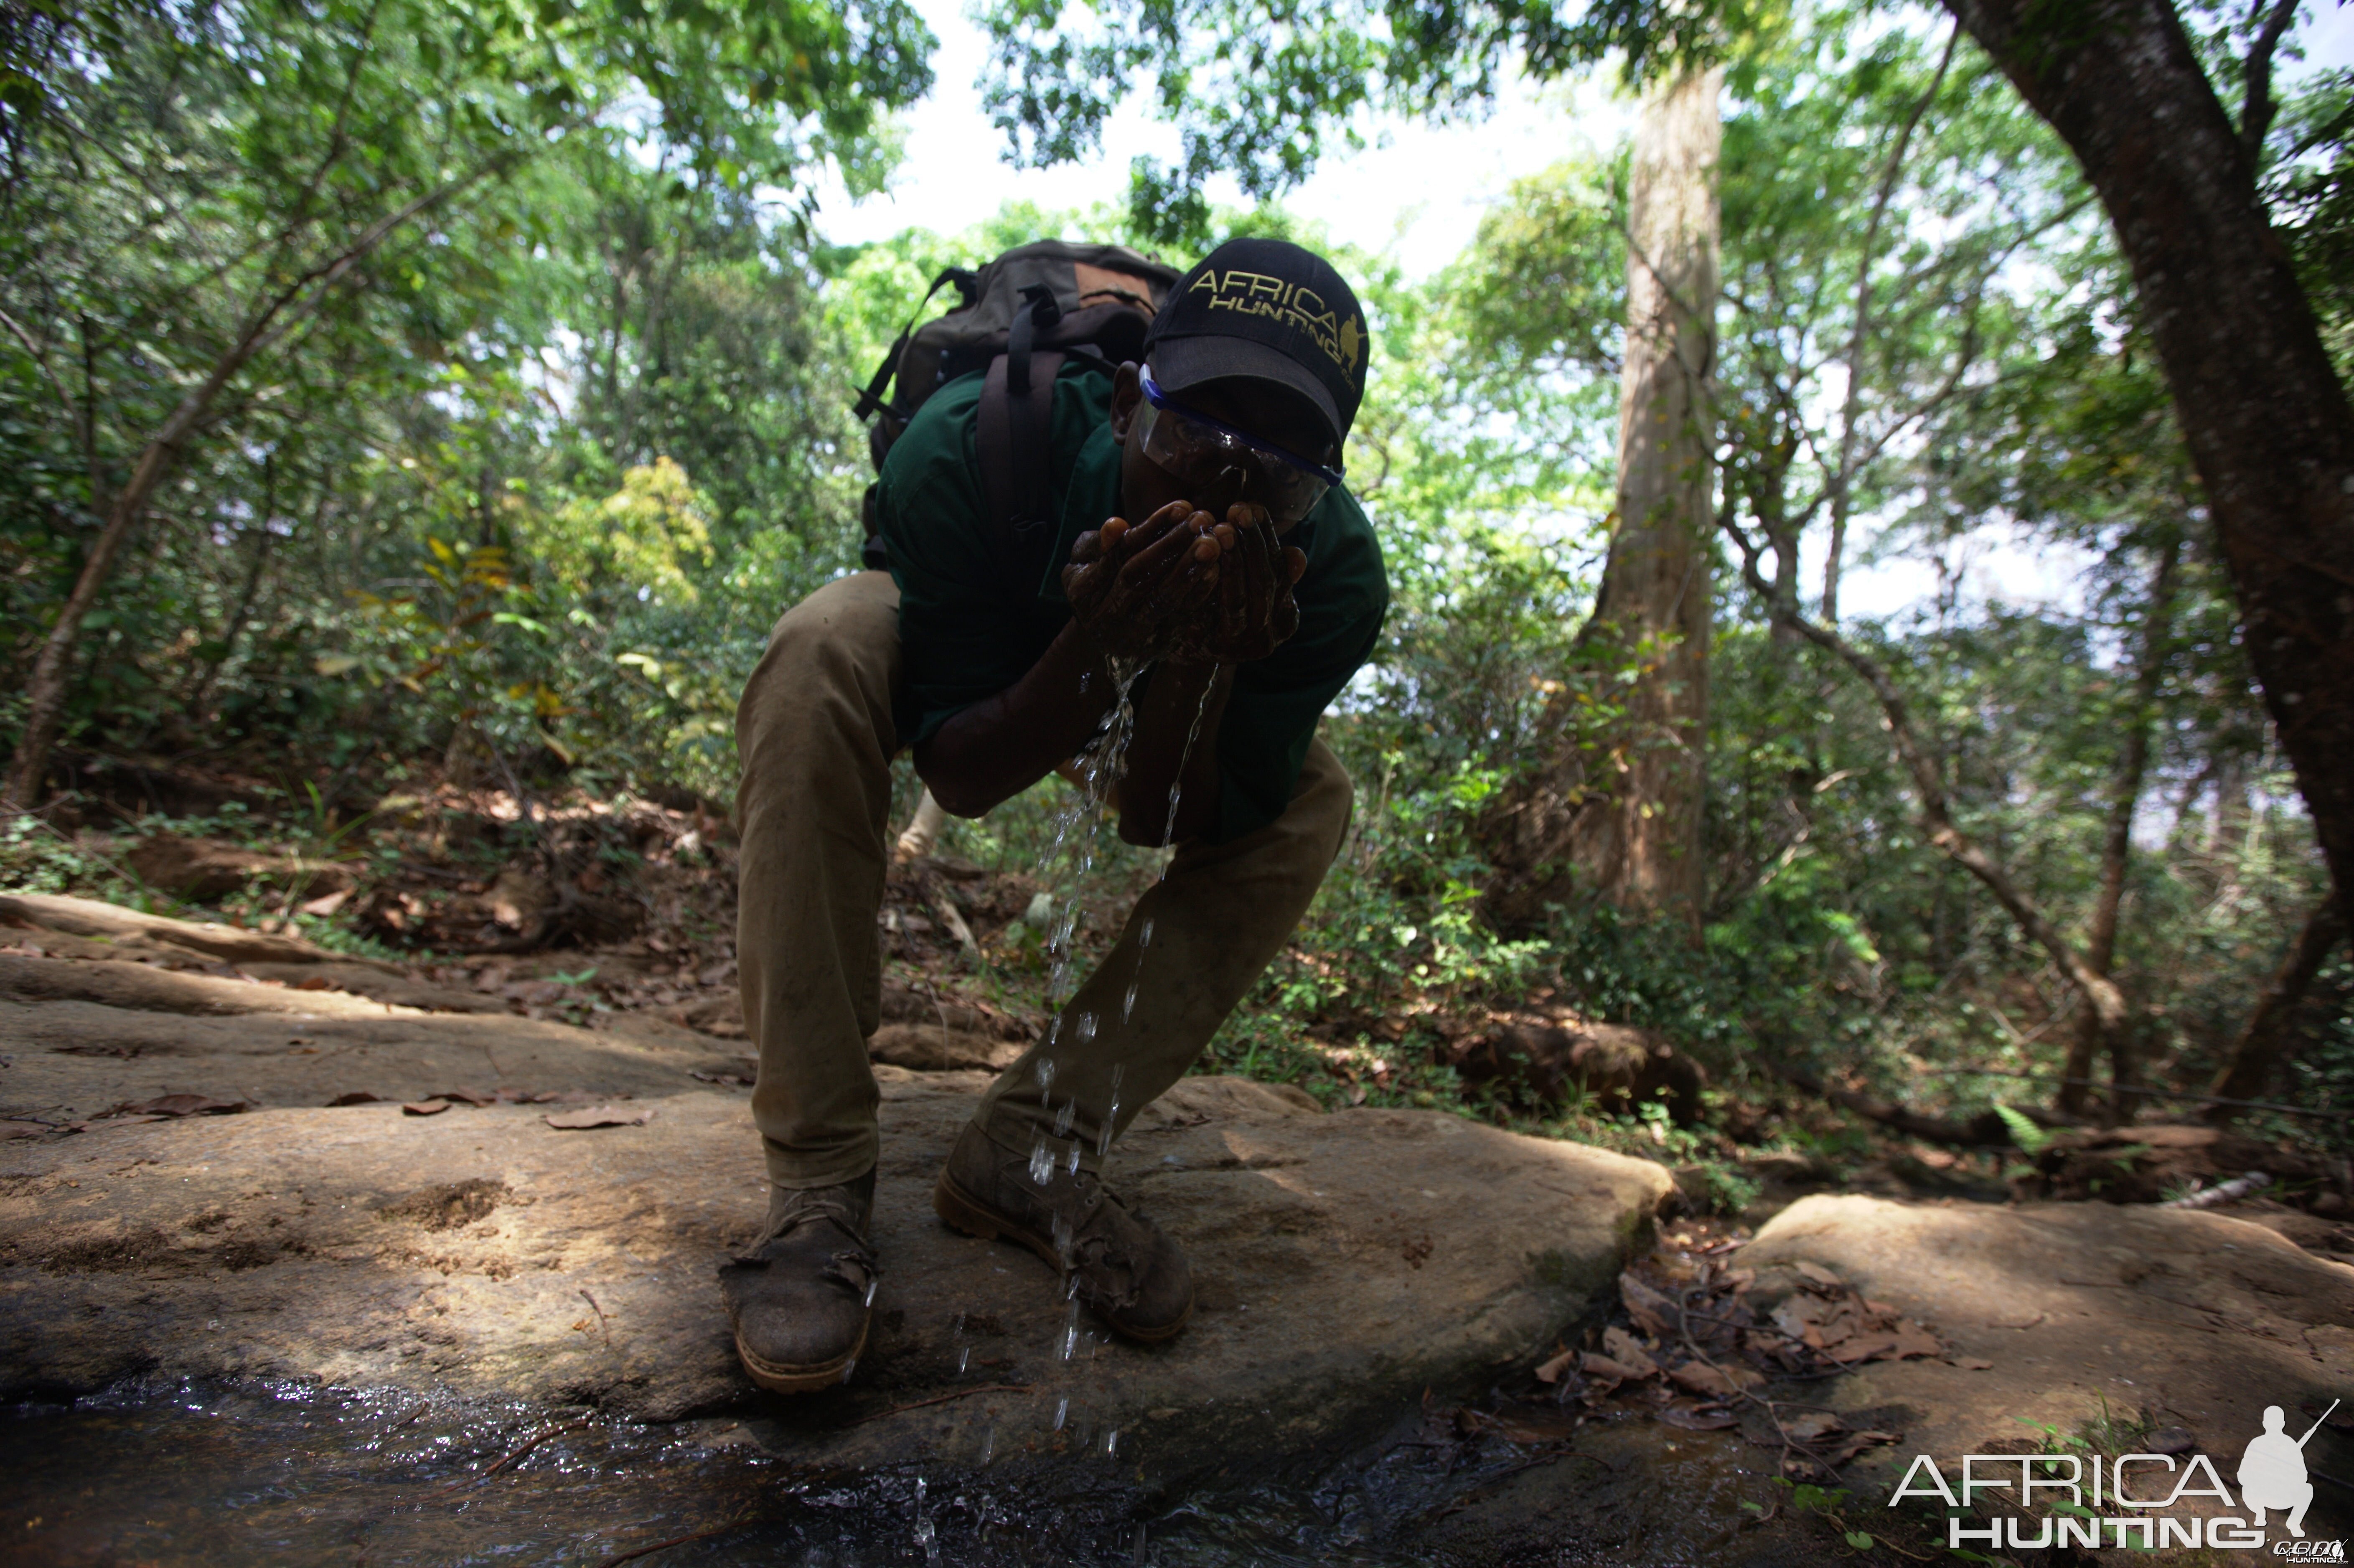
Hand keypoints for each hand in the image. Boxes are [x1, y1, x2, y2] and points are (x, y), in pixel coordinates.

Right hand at [1062, 500, 1221, 661]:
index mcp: (1083, 591)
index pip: (1118, 555)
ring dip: (1189, 569)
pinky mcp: (1157, 645)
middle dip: (1172, 546)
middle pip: (1139, 577)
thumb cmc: (1094, 583)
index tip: (1182, 507)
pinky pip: (1180, 619)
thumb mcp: (1082, 561)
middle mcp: (1105, 616)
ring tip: (1213, 542)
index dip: (1150, 530)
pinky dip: (1198, 594)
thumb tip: (1116, 525)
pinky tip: (1216, 570)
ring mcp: (1131, 635)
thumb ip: (1097, 544)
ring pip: (1162, 600)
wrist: (1101, 638)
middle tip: (1202, 519)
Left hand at [1165, 504, 1306, 663]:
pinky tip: (1197, 555)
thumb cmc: (1225, 608)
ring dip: (1230, 559)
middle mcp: (1266, 639)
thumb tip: (1297, 556)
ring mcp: (1238, 647)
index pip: (1281, 573)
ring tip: (1220, 528)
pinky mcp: (1207, 649)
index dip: (1268, 539)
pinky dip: (1204, 581)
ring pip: (1237, 597)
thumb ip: (1272, 570)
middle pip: (1263, 584)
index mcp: (1286, 621)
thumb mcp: (1253, 587)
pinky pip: (1206, 611)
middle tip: (1237, 511)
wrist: (1188, 653)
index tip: (1254, 507)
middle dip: (1251, 544)